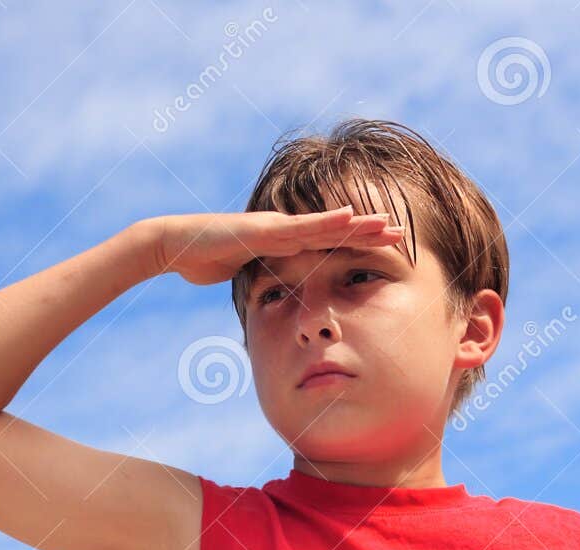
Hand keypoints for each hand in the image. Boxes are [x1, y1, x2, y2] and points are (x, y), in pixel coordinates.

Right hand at [141, 205, 404, 287]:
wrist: (176, 246)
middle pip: (336, 231)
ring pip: (326, 225)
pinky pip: (302, 227)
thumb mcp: (243, 278)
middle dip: (370, 232)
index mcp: (283, 244)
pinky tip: (350, 217)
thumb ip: (262, 283)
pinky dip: (327, 222)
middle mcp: (285, 231)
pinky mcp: (265, 228)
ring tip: (388, 223)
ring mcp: (276, 227)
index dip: (358, 245)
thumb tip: (273, 302)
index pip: (328, 245)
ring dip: (358, 224)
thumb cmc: (204, 260)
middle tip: (403, 233)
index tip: (386, 249)